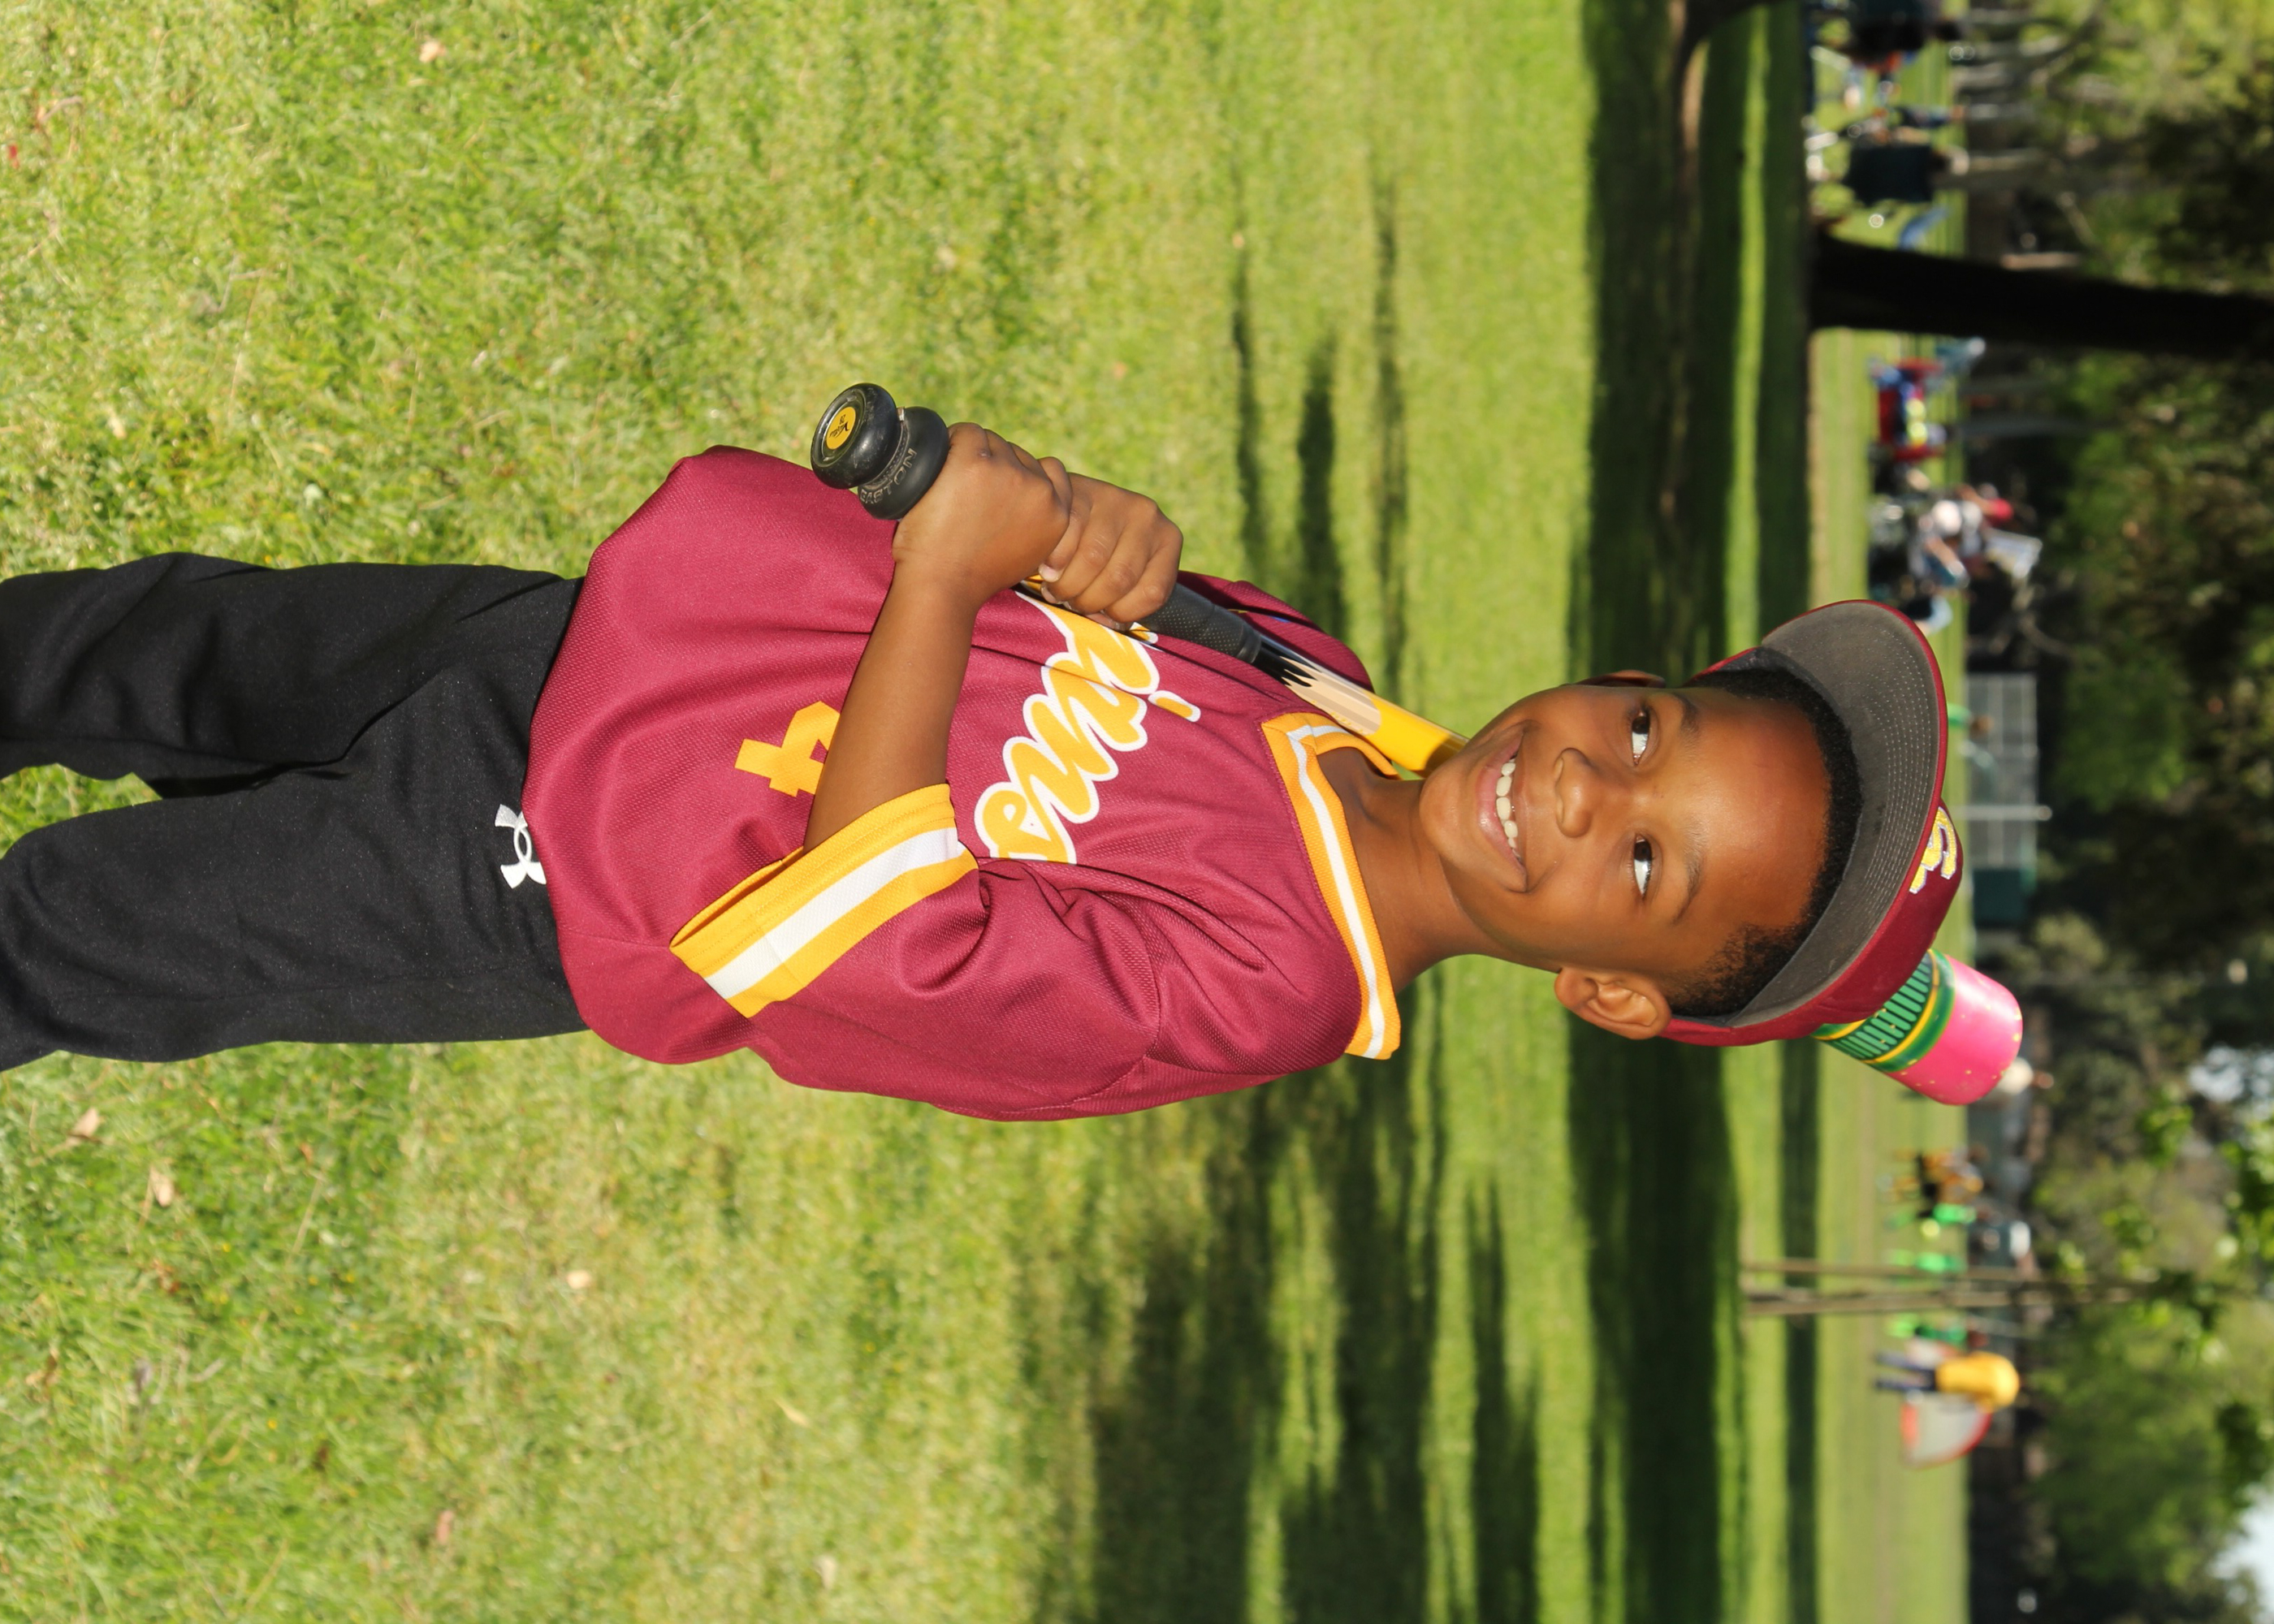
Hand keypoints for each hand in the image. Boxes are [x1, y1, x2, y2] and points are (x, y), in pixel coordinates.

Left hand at [889, 424, 1071, 610]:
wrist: (942, 586)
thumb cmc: (974, 575)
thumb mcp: (1027, 554)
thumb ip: (1035, 521)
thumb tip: (1023, 496)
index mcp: (1058, 514)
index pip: (1051, 469)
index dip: (1023, 473)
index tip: (999, 489)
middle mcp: (1040, 491)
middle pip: (1016, 454)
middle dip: (993, 468)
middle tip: (966, 500)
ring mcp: (1009, 473)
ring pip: (990, 441)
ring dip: (970, 457)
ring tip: (951, 493)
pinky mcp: (976, 463)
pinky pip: (964, 433)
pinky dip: (949, 446)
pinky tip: (938, 473)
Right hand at [1035, 473, 1183, 625]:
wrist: (1065, 506)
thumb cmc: (1095, 551)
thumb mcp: (1120, 571)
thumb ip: (1122, 597)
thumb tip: (1110, 624)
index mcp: (1168, 540)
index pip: (1153, 592)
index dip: (1122, 613)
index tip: (1101, 614)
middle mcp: (1148, 515)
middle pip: (1119, 578)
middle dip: (1088, 602)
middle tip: (1069, 603)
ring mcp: (1117, 499)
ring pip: (1093, 559)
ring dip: (1068, 585)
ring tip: (1054, 589)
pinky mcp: (1083, 491)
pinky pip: (1069, 535)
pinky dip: (1055, 560)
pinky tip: (1047, 569)